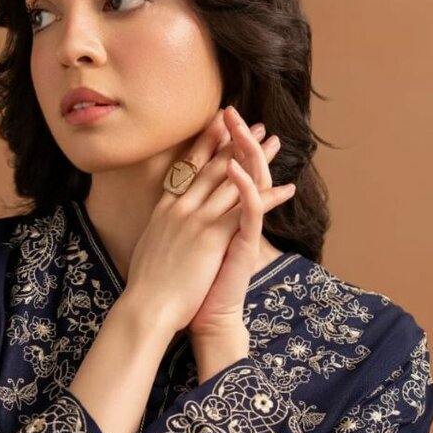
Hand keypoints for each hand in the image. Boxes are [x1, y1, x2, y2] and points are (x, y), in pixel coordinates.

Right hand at [123, 107, 294, 337]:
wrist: (146, 308)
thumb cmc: (146, 289)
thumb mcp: (148, 249)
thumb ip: (159, 233)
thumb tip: (161, 230)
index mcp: (163, 210)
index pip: (186, 168)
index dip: (205, 144)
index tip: (219, 126)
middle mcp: (179, 208)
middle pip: (211, 166)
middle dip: (235, 142)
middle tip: (253, 125)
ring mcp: (195, 219)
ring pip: (231, 180)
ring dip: (257, 160)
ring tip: (274, 143)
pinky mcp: (211, 235)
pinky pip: (246, 208)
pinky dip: (269, 196)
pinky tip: (286, 188)